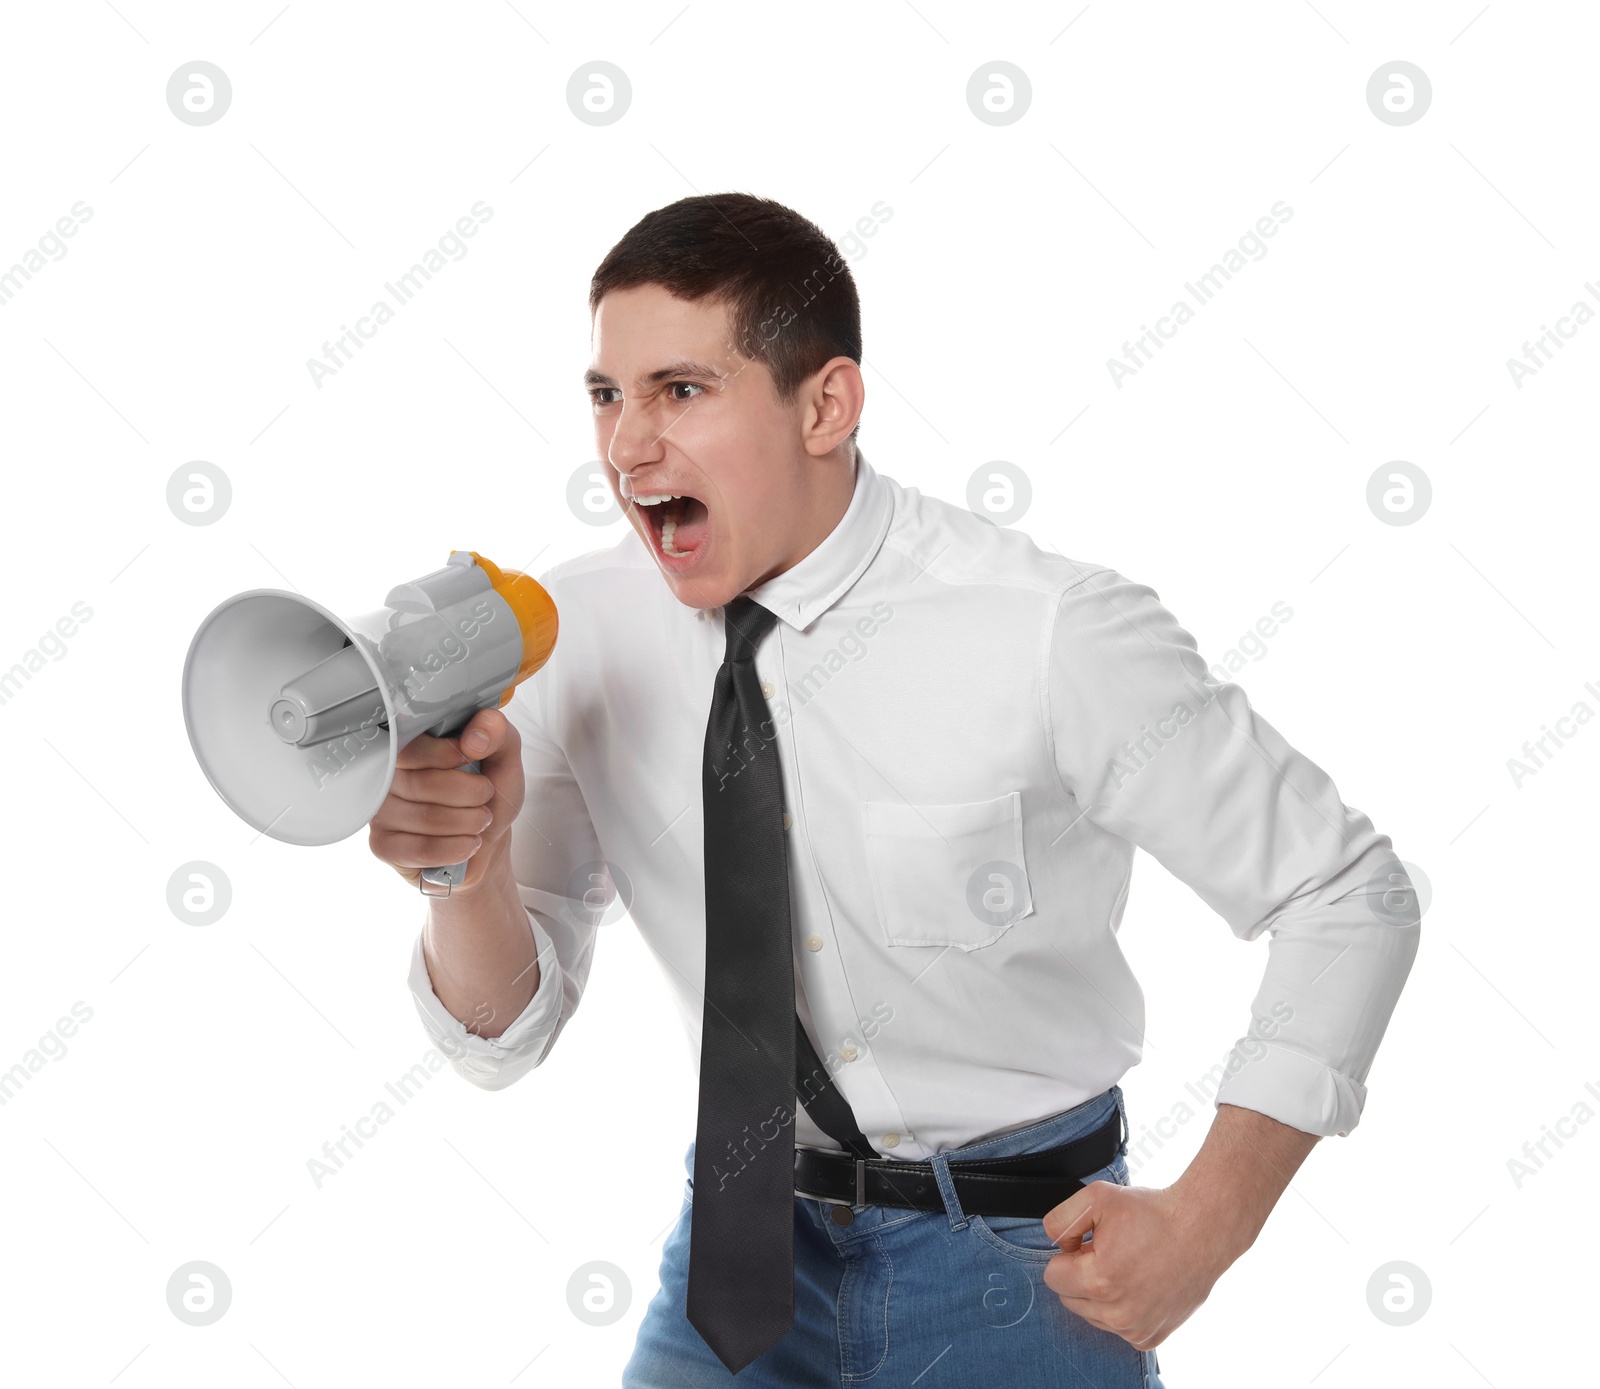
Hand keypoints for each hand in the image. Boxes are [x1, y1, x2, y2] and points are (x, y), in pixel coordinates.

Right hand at [367, 707, 524, 892]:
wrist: (487, 838)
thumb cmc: (488, 793)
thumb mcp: (503, 755)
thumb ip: (496, 732)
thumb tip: (474, 738)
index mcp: (409, 746)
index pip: (412, 747)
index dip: (448, 755)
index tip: (472, 758)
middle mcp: (387, 776)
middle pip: (422, 784)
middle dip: (469, 793)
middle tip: (486, 796)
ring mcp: (381, 811)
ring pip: (425, 818)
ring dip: (468, 821)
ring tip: (482, 820)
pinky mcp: (383, 845)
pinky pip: (419, 849)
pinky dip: (456, 848)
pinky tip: (469, 843)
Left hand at [1039, 1179, 1235, 1351]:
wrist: (1202, 1229)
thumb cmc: (1152, 1212)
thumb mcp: (1096, 1197)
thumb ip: (1060, 1222)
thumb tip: (1056, 1246)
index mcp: (1099, 1281)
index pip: (1052, 1277)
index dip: (1069, 1254)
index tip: (1091, 1242)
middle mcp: (1117, 1314)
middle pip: (1070, 1298)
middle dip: (1081, 1275)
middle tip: (1110, 1252)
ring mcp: (1136, 1329)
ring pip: (1092, 1315)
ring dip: (1100, 1293)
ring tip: (1127, 1265)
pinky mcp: (1151, 1336)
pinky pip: (1117, 1327)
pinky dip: (1121, 1308)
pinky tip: (1139, 1284)